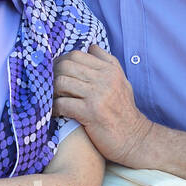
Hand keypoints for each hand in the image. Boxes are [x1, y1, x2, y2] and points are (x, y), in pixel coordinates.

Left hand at [53, 44, 153, 164]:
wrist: (134, 139)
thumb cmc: (124, 112)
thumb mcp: (122, 82)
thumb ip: (108, 63)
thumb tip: (91, 47)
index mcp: (110, 69)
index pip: (77, 55)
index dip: (62, 62)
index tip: (57, 73)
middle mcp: (105, 79)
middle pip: (66, 65)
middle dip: (53, 75)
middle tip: (51, 87)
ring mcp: (97, 95)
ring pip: (61, 82)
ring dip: (52, 91)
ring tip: (53, 99)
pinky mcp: (90, 112)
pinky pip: (62, 104)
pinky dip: (54, 108)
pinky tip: (55, 113)